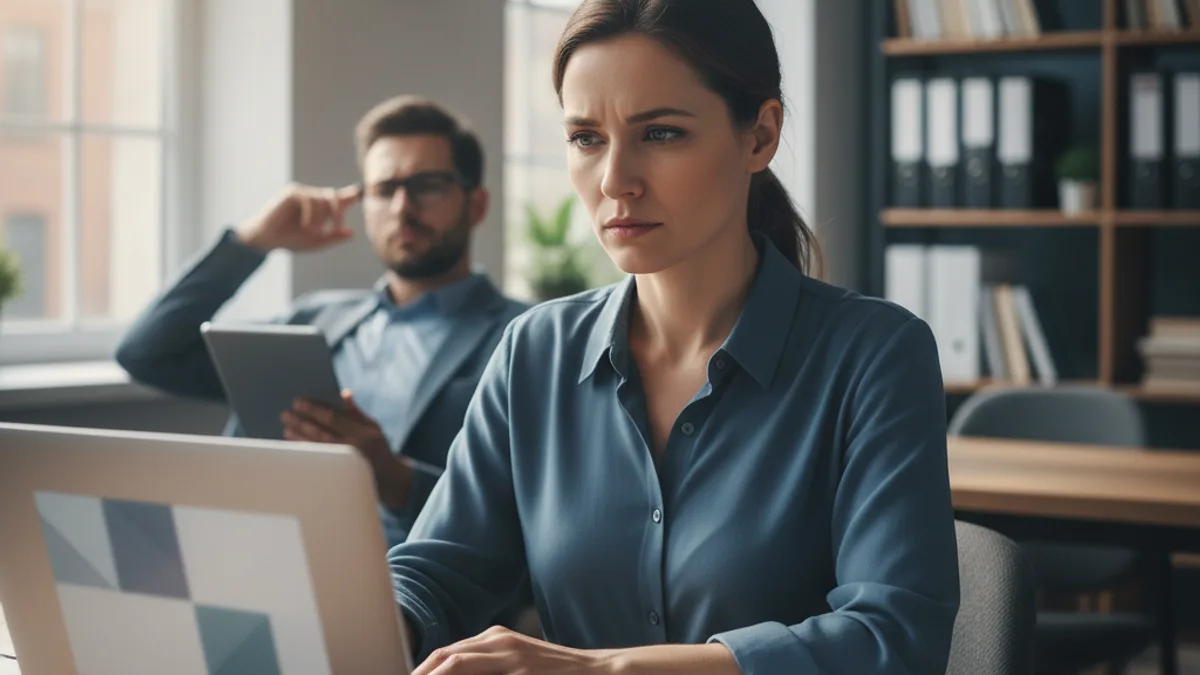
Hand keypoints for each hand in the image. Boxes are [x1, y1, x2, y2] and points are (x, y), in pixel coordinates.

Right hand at [236, 183, 361, 252]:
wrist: (268, 240)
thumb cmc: (291, 240)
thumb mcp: (316, 242)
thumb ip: (333, 237)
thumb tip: (352, 233)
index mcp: (319, 208)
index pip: (337, 198)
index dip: (349, 194)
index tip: (358, 192)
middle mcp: (312, 198)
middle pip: (334, 197)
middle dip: (339, 212)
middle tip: (337, 227)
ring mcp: (302, 193)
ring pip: (323, 199)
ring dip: (322, 217)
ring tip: (312, 231)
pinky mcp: (292, 193)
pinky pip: (310, 200)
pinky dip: (312, 215)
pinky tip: (306, 226)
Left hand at [282, 391, 413, 508]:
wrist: (387, 476)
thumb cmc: (378, 446)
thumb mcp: (373, 426)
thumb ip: (356, 411)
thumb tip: (344, 393)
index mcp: (362, 433)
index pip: (333, 418)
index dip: (314, 410)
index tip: (298, 402)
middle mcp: (353, 448)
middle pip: (321, 433)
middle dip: (301, 423)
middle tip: (285, 414)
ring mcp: (345, 463)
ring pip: (316, 448)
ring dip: (299, 437)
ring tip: (286, 428)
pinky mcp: (338, 474)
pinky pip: (316, 461)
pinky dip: (304, 451)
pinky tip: (293, 445)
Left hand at [413, 626, 615, 674]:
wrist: (599, 672)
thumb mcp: (518, 666)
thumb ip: (487, 668)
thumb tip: (450, 672)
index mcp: (494, 639)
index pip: (445, 654)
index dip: (421, 670)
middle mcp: (498, 641)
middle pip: (443, 656)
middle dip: (420, 673)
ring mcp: (509, 655)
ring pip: (454, 662)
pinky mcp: (520, 669)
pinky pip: (473, 672)